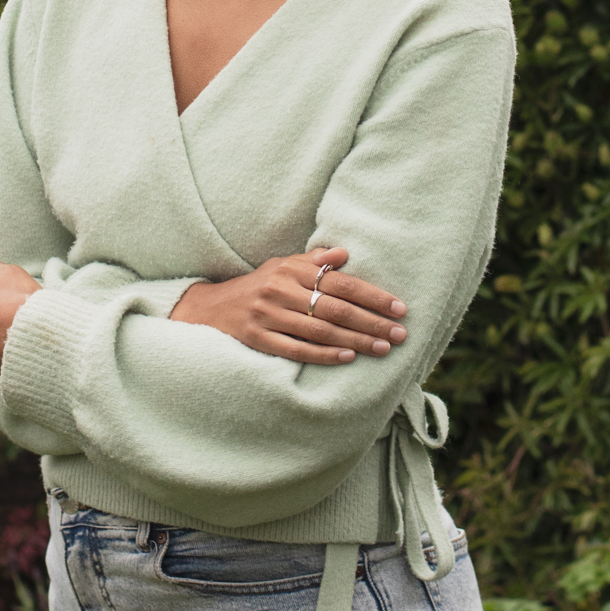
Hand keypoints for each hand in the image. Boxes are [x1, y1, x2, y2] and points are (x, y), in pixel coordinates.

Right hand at [169, 247, 407, 365]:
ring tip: (383, 348)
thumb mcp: (281, 266)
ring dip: (356, 340)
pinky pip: (297, 349)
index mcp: (289, 270)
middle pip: (335, 308)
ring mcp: (268, 316)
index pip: (340, 282)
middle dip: (372, 321)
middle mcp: (279, 290)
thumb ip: (312, 262)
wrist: (209, 309)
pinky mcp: (258, 340)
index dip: (372, 295)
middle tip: (400, 333)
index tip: (399, 307)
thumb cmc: (257, 287)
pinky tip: (347, 357)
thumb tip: (344, 253)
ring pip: (320, 330)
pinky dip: (324, 354)